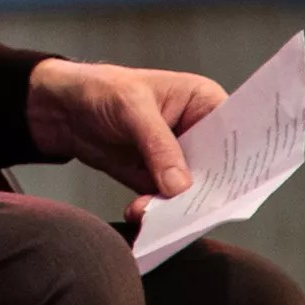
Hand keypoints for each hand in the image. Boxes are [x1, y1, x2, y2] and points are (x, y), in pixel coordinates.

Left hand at [25, 58, 227, 198]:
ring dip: (179, 207)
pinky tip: (141, 215)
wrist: (61, 110)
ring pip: (195, 192)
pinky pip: (168, 203)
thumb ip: (158, 145)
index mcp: (205, 102)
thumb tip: (181, 186)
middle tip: (200, 212)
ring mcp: (181, 160)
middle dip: (209, 193)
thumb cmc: (100, 89)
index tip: (241, 187)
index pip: (237, 133)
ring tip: (158, 216)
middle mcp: (201, 133)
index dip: (243, 159)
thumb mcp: (131, 107)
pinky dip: (158, 213)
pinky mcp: (159, 180)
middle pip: (220, 170)